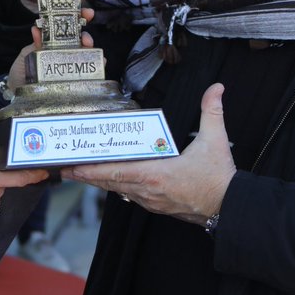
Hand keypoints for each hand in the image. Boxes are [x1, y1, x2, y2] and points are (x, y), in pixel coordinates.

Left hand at [6, 17, 96, 94]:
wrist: (19, 93)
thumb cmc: (22, 72)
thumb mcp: (26, 55)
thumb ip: (34, 44)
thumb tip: (36, 29)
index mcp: (55, 41)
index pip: (70, 26)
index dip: (79, 17)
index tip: (86, 12)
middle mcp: (67, 52)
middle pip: (82, 40)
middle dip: (87, 35)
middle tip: (85, 38)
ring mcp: (73, 65)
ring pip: (89, 53)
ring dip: (92, 49)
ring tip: (89, 48)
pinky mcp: (78, 80)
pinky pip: (92, 71)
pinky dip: (99, 65)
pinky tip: (100, 63)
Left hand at [64, 84, 235, 224]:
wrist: (228, 207)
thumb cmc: (218, 178)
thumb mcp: (215, 140)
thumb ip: (212, 111)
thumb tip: (216, 87)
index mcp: (157, 175)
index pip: (117, 172)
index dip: (93, 170)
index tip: (74, 166)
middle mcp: (148, 191)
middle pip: (110, 182)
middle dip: (86, 175)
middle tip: (65, 167)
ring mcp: (151, 200)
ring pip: (117, 189)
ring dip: (98, 181)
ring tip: (79, 171)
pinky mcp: (155, 205)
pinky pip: (129, 194)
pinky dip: (115, 186)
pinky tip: (108, 179)